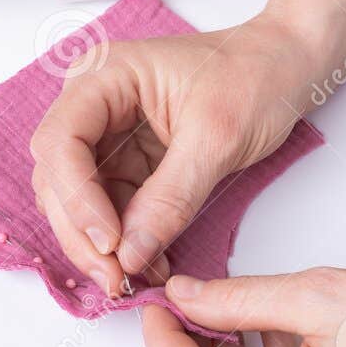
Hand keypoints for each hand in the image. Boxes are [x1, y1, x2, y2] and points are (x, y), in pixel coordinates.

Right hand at [29, 16, 324, 296]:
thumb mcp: (218, 137)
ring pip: (76, 200)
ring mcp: (107, 135)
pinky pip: (110, 209)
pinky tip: (147, 264)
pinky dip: (124, 241)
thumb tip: (129, 255)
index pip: (61, 142)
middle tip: (114, 280)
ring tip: (132, 279)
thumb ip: (171, 197)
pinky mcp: (127, 162)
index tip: (109, 243)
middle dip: (80, 232)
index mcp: (104, 76)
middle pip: (58, 177)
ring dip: (97, 244)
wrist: (287, 66)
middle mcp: (93, 104)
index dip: (76, 198)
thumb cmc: (256, 76)